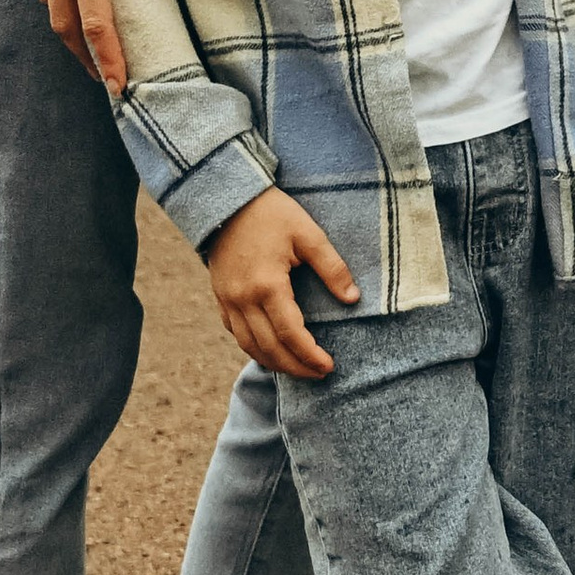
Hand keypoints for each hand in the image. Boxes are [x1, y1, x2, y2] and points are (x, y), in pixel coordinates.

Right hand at [14, 0, 179, 94]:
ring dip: (70, 34)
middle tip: (106, 81)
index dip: (107, 56)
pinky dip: (57, 1)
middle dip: (87, 58)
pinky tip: (71, 4)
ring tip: (91, 50)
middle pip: (67, 27)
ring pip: (52, 8)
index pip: (97, 21)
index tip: (117, 85)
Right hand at [204, 187, 359, 380]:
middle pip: (269, 348)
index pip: (290, 333)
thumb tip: (353, 299)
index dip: (309, 355)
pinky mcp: (220, 297)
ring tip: (298, 369)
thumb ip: (332, 267)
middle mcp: (243, 299)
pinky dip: (254, 348)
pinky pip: (236, 333)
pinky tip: (271, 351)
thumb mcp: (309, 234)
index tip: (328, 366)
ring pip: (249, 345)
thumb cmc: (273, 213)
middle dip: (295, 367)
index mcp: (267, 285)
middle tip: (319, 374)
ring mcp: (228, 300)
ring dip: (274, 363)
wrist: (229, 200)